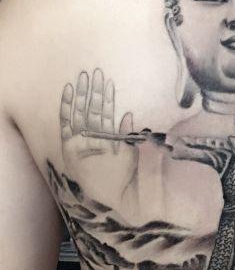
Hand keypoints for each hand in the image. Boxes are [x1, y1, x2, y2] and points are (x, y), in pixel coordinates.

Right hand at [60, 69, 138, 210]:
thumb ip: (129, 134)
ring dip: (82, 94)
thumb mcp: (132, 152)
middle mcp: (93, 137)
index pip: (105, 112)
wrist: (119, 197)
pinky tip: (69, 90)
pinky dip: (67, 107)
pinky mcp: (70, 148)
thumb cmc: (127, 178)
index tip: (107, 81)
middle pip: (92, 109)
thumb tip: (129, 114)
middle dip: (93, 90)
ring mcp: (81, 142)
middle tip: (95, 71)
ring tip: (84, 77)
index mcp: (107, 137)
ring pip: (81, 112)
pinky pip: (66, 124)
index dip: (106, 97)